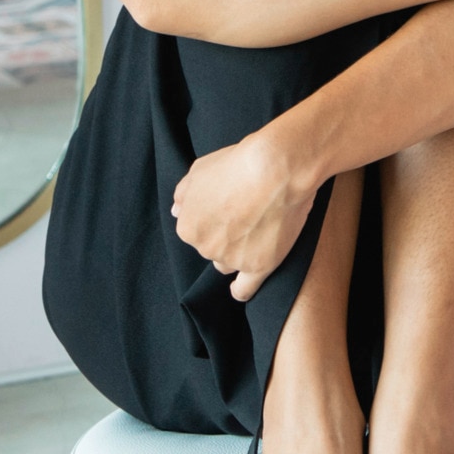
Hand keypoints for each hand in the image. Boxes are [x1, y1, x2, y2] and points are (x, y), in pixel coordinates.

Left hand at [171, 130, 313, 300]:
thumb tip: (177, 209)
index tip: (228, 209)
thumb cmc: (239, 163)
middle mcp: (205, 247)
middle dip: (225, 236)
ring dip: (237, 254)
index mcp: (188, 226)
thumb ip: (184, 193)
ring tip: (258, 233)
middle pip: (213, 248)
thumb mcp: (200, 169)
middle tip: (247, 214)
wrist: (276, 168)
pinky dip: (241, 290)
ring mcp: (232, 259)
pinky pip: (244, 289)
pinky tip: (240, 287)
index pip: (196, 232)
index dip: (212, 220)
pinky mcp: (259, 266)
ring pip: (229, 264)